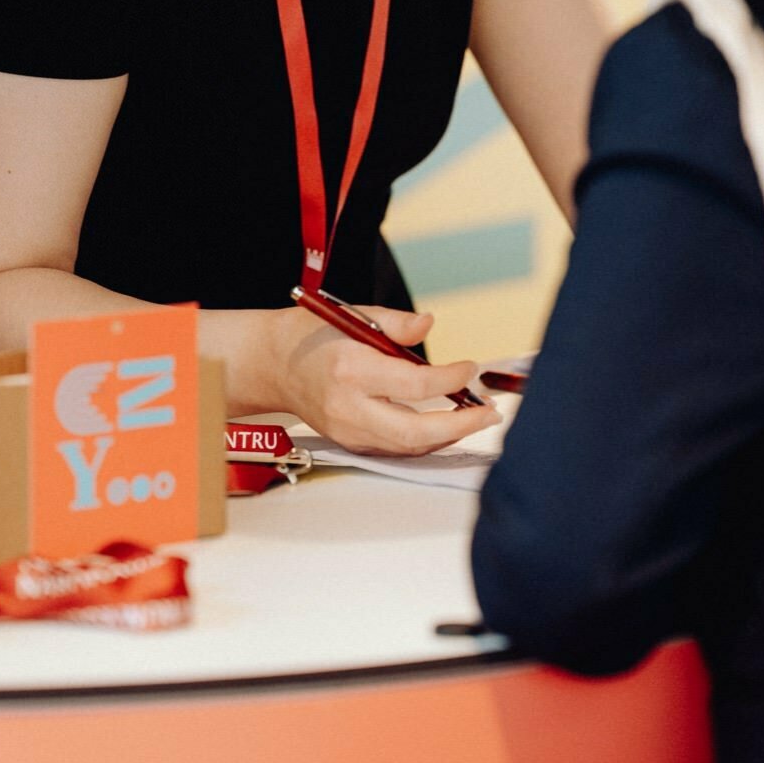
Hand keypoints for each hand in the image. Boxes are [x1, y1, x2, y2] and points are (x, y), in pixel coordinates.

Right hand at [271, 303, 502, 454]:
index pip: (413, 385)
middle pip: (414, 432)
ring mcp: (348, 431)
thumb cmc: (313, 335)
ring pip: (408, 447)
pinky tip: (446, 425)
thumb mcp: (352, 313)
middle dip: (459, 426)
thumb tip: (429, 324)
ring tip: (476, 417)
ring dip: (447, 436)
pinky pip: (395, 448)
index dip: (450, 380)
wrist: (273, 364)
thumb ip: (395, 323)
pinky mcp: (350, 442)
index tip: (470, 368)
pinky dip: (425, 440)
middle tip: (489, 412)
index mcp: (351, 369)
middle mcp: (348, 407)